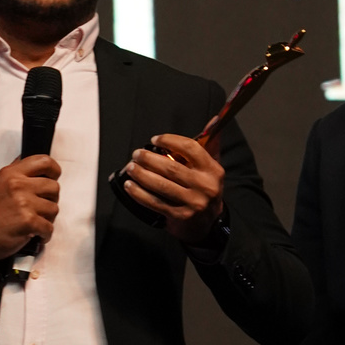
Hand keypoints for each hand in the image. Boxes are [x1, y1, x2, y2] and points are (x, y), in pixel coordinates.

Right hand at [0, 156, 59, 259]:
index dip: (54, 170)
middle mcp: (18, 185)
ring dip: (47, 218)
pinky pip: (49, 227)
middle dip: (50, 200)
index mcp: (11, 173)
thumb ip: (16, 173)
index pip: (44, 162)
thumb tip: (32, 165)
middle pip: (54, 187)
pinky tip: (34, 234)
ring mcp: (24, 203)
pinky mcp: (28, 221)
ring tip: (34, 222)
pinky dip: (44, 234)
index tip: (53, 178)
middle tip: (40, 208)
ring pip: (54, 208)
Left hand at [121, 131, 225, 245]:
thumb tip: (213, 120)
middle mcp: (204, 186)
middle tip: (137, 154)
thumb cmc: (206, 189)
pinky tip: (130, 186)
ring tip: (131, 167)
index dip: (170, 140)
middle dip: (149, 159)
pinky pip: (155, 202)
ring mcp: (192, 202)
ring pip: (161, 185)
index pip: (190, 148)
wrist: (208, 223)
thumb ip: (210, 144)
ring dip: (141, 175)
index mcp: (212, 170)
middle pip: (171, 168)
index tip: (156, 139)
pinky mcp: (179, 215)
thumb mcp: (212, 167)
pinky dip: (139, 193)